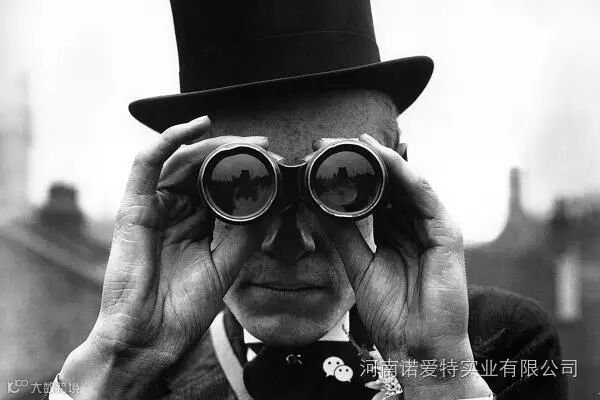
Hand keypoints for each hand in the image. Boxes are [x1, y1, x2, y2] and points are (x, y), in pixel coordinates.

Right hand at [60, 117, 267, 398]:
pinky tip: (196, 126)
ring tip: (240, 142)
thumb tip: (274, 195)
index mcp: (197, 223)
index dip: (244, 168)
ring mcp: (154, 206)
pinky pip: (146, 163)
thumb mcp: (230, 261)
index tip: (273, 159)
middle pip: (202, 167)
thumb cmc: (188, 305)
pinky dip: (169, 139)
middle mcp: (176, 210)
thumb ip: (249, 227)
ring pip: (181, 160)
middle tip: (261, 144)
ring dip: (211, 145)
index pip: (220, 183)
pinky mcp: (134, 206)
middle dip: (233, 152)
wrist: (152, 336)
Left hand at [317, 134, 489, 398]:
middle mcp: (412, 224)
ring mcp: (431, 227)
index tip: (323, 158)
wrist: (417, 346)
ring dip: (383, 160)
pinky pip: (424, 197)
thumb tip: (317, 204)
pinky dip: (405, 174)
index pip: (373, 194)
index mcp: (392, 231)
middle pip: (390, 183)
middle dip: (365, 161)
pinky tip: (385, 158)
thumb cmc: (391, 312)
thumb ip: (343, 234)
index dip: (351, 175)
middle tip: (335, 142)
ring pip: (407, 183)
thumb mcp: (358, 265)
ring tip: (357, 142)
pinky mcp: (446, 233)